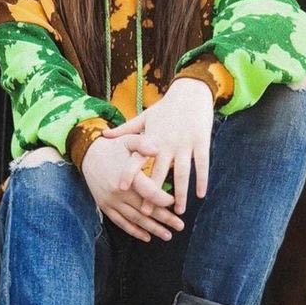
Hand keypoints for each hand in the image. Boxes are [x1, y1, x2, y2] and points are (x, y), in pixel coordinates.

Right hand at [81, 134, 184, 242]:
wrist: (87, 155)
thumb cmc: (113, 146)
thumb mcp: (128, 140)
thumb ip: (143, 143)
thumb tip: (158, 148)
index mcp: (127, 176)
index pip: (149, 192)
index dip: (164, 200)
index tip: (175, 203)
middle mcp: (118, 192)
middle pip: (145, 209)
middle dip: (164, 219)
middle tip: (180, 226)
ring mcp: (111, 201)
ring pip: (135, 219)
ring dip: (152, 229)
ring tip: (168, 235)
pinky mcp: (105, 206)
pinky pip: (120, 222)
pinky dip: (134, 231)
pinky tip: (146, 237)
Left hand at [102, 78, 212, 214]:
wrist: (191, 92)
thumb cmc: (166, 107)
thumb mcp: (144, 117)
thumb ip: (125, 130)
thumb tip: (104, 135)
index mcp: (152, 138)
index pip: (137, 159)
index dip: (128, 173)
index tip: (121, 188)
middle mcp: (167, 143)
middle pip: (159, 173)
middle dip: (153, 193)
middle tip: (147, 212)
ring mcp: (185, 144)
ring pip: (182, 174)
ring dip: (181, 194)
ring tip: (179, 211)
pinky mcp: (201, 142)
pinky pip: (201, 165)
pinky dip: (201, 180)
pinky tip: (200, 195)